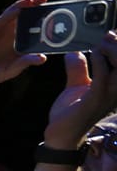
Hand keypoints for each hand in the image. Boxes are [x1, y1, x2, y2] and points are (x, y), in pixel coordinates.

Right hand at [0, 0, 49, 93]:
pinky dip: (9, 13)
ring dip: (22, 7)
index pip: (31, 29)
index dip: (41, 20)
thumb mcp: (10, 70)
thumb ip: (24, 63)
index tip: (54, 12)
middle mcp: (9, 36)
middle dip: (34, 8)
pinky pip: (0, 22)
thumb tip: (43, 57)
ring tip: (34, 0)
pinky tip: (18, 8)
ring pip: (12, 17)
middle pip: (23, 19)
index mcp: (17, 45)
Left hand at [44, 32, 116, 147]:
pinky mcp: (94, 100)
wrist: (60, 136)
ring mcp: (107, 96)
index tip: (113, 33)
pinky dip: (100, 62)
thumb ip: (78, 68)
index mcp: (114, 87)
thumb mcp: (76, 86)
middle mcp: (116, 91)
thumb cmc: (70, 113)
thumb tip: (75, 52)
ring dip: (113, 52)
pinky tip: (93, 53)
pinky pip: (102, 78)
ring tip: (101, 42)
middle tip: (108, 35)